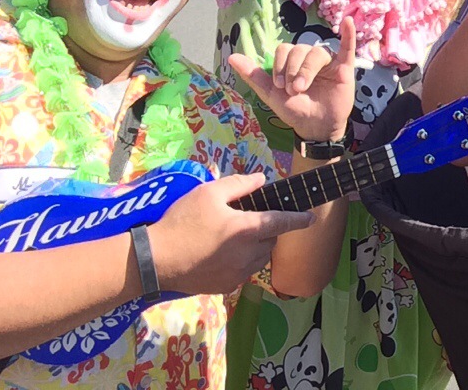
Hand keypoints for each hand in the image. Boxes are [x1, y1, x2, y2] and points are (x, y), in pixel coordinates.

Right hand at [149, 173, 312, 294]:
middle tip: (246, 220)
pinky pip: (244, 272)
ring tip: (233, 237)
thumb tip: (261, 180)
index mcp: (247, 229)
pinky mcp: (226, 287)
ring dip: (256, 247)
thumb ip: (239, 184)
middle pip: (270, 240)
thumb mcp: (209, 193)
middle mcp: (248, 254)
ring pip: (259, 258)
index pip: (282, 222)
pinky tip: (221, 254)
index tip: (311, 218)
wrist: (156, 260)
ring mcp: (238, 274)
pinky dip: (241, 262)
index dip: (299, 219)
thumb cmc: (182, 221)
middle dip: (266, 230)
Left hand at [229, 16, 356, 142]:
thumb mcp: (270, 93)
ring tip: (303, 87)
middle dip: (293, 70)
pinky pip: (347, 47)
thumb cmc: (294, 109)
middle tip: (293, 90)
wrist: (314, 127)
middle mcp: (309, 57)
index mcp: (293, 60)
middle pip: (300, 49)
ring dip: (307, 69)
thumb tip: (231, 57)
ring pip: (316, 53)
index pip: (285, 49)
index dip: (280, 66)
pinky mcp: (344, 68)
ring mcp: (328, 61)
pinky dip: (349, 34)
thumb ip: (253, 75)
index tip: (279, 86)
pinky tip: (348, 22)